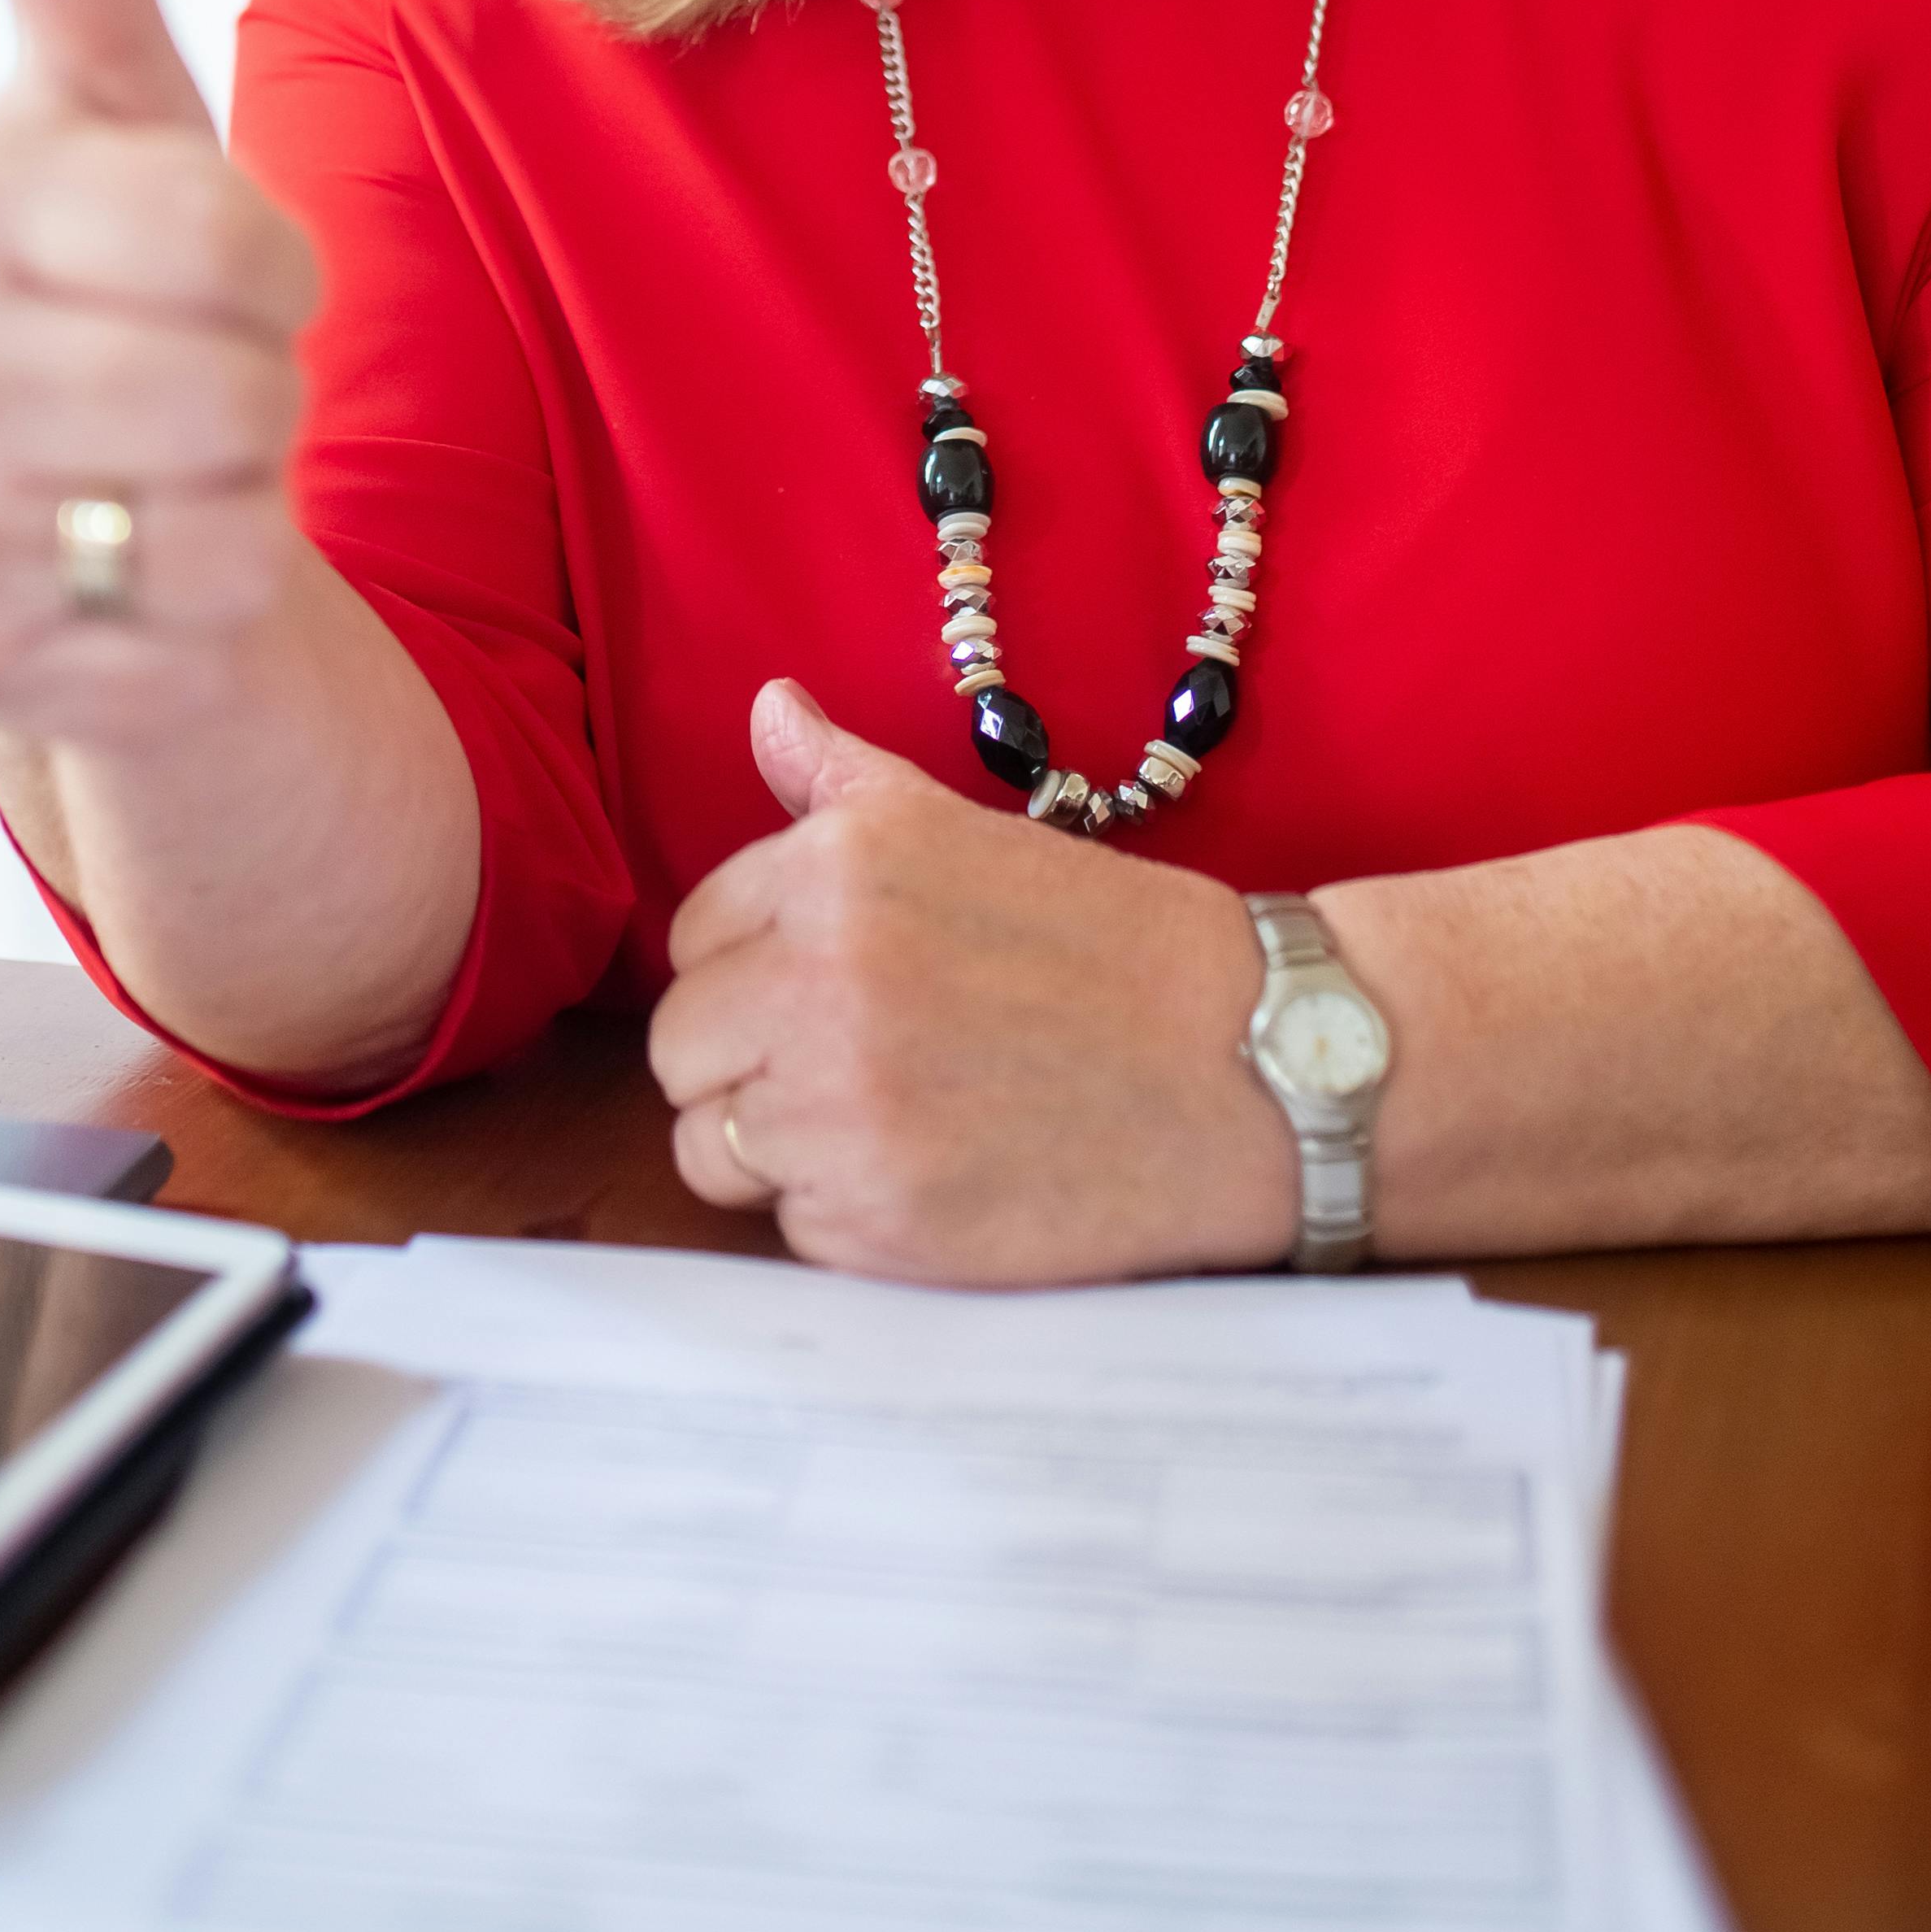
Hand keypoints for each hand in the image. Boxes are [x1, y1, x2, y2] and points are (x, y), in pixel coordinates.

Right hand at [0, 0, 320, 756]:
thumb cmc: (114, 271)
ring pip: (228, 519)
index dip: (271, 261)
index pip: (230, 241)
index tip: (222, 258)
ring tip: (168, 462)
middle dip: (263, 384)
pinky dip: (201, 611)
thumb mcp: (118, 100)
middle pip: (241, 388)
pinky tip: (133, 567)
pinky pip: (189, 637)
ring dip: (244, 498)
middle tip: (197, 366)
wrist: (72, 485)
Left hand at [648, 680, 1296, 1283]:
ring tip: (894, 1121)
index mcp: (832, 870)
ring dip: (781, 1147)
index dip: (754, 970)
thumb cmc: (1111, 945)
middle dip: (747, 1063)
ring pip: (710, 1148)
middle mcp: (814, 980)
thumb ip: (842, 783)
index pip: (693, 939)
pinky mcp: (873, 1222)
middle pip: (680, 1049)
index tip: (832, 988)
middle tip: (859, 1064)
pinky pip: (788, 1224)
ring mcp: (838, 1110)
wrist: (1250, 1066)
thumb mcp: (968, 828)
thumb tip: (768, 706)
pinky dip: (846, 1214)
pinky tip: (935, 1173)